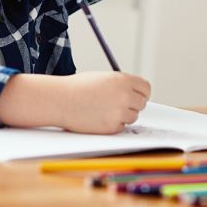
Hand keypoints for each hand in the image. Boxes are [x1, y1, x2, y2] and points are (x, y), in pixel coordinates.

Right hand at [0, 71, 150, 133]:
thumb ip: (122, 85)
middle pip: (141, 104)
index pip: (146, 88)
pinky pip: (121, 127)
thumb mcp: (104, 78)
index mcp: (123, 80)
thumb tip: (138, 95)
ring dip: (122, 116)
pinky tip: (98, 118)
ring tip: (103, 110)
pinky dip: (112, 125)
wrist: (60, 100)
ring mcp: (119, 112)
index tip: (136, 96)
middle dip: (132, 105)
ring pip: (132, 117)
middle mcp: (124, 95)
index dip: (141, 93)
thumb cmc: (78, 87)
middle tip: (118, 105)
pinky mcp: (111, 127)